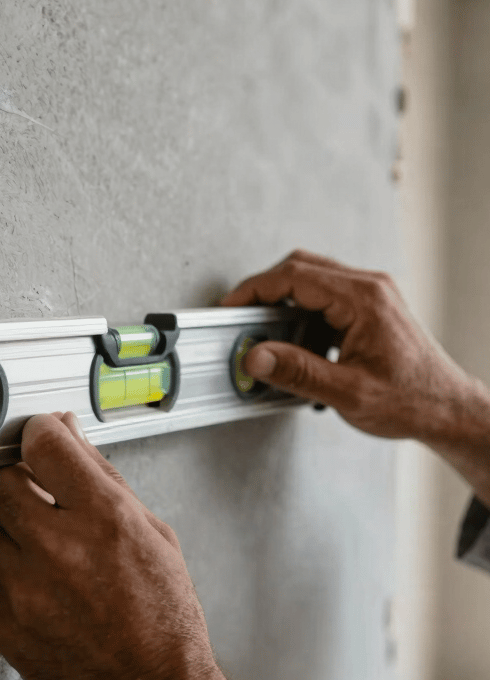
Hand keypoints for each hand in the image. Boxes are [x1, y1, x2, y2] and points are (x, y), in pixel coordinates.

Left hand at [0, 411, 246, 679]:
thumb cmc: (163, 620)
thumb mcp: (154, 535)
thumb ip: (105, 479)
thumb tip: (71, 437)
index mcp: (104, 519)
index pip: (44, 444)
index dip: (40, 435)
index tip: (39, 440)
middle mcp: (61, 550)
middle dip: (17, 485)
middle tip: (38, 501)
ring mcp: (26, 590)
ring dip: (11, 533)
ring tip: (48, 555)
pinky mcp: (4, 624)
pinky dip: (11, 580)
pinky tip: (46, 593)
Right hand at [219, 249, 476, 444]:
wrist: (447, 409)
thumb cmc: (412, 400)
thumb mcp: (347, 392)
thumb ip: (297, 372)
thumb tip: (256, 358)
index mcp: (363, 299)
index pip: (294, 277)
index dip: (254, 289)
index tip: (231, 306)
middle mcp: (369, 288)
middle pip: (300, 270)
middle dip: (264, 293)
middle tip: (240, 318)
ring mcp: (371, 296)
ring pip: (311, 282)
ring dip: (283, 305)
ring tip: (266, 337)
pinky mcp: (369, 310)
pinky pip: (325, 299)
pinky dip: (301, 316)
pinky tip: (296, 346)